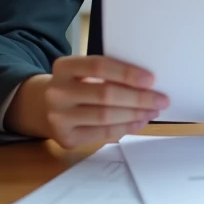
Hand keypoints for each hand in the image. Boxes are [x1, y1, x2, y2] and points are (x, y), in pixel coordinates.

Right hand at [9, 56, 169, 147]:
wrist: (43, 106)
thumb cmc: (75, 85)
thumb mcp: (82, 71)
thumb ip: (107, 72)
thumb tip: (147, 82)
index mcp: (63, 67)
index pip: (98, 66)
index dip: (126, 73)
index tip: (150, 79)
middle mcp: (57, 92)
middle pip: (105, 94)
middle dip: (138, 98)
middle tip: (160, 99)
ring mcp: (59, 117)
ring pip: (105, 117)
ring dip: (135, 114)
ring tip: (153, 110)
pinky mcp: (65, 138)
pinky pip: (102, 134)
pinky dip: (125, 128)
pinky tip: (138, 121)